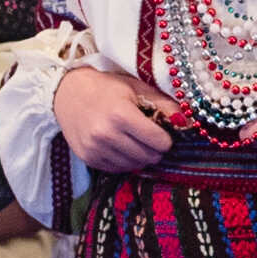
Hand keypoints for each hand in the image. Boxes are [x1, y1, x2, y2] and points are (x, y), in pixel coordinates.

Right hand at [53, 66, 181, 174]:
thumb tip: (188, 121)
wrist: (67, 93)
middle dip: (155, 150)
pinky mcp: (88, 158)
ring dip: (140, 156)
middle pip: (148, 157)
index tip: (163, 133)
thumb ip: (164, 105)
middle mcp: (106, 134)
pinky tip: (121, 146)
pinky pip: (117, 169)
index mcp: (121, 115)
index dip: (166, 139)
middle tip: (151, 138)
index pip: (159, 142)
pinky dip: (124, 161)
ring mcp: (95, 148)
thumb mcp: (137, 88)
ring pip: (133, 166)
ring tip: (135, 141)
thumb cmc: (107, 88)